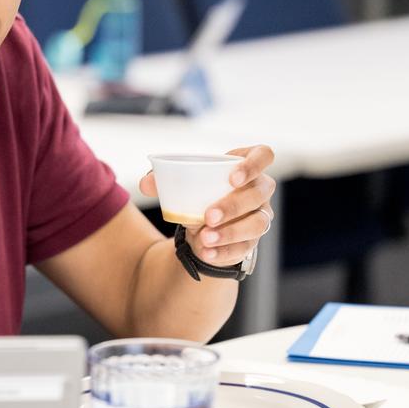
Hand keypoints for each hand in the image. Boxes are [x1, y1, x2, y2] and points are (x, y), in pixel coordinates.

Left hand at [139, 145, 275, 266]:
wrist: (200, 225)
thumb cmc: (196, 193)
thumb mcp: (181, 182)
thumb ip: (161, 179)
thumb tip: (145, 184)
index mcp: (246, 166)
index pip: (264, 155)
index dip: (253, 164)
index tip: (232, 178)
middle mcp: (260, 190)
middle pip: (260, 193)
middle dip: (234, 205)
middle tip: (208, 215)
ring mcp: (260, 216)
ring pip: (257, 224)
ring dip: (231, 232)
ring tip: (205, 238)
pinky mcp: (252, 241)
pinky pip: (244, 247)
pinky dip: (224, 251)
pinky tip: (206, 252)